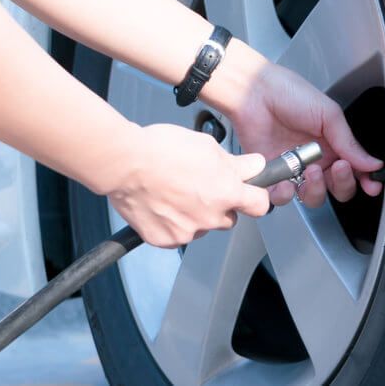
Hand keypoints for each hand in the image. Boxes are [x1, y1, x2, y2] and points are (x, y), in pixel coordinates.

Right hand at [105, 124, 269, 247]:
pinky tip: (163, 203)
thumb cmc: (162, 150)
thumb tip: (255, 166)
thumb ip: (236, 163)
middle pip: (229, 217)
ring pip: (203, 226)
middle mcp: (210, 217)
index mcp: (226, 192)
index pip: (259, 205)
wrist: (124, 163)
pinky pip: (178, 235)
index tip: (250, 192)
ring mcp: (187, 231)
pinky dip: (174, 223)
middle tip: (202, 185)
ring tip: (176, 191)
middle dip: (221, 204)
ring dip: (196, 214)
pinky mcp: (165, 240)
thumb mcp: (208, 145)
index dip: (256, 197)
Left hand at [229, 63, 383, 206]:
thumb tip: (372, 163)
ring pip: (312, 197)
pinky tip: (287, 182)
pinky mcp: (272, 175)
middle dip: (342, 184)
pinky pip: (281, 198)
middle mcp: (316, 160)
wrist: (255, 92)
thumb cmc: (290, 94)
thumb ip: (350, 143)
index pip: (355, 171)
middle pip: (337, 189)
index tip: (372, 186)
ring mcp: (294, 170)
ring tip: (312, 170)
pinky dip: (286, 195)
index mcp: (333, 145)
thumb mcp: (328, 115)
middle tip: (339, 167)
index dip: (365, 182)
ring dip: (316, 190)